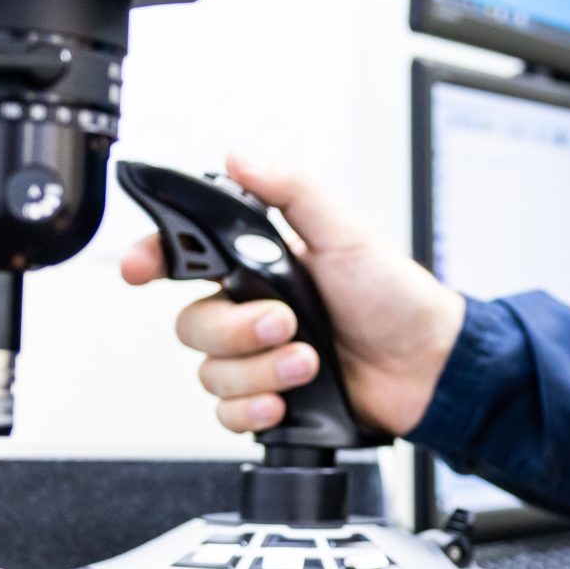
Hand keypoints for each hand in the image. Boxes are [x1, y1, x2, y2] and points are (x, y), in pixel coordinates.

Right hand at [120, 154, 466, 438]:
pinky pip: (228, 412)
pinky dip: (254, 407)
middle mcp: (252, 309)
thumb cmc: (395, 296)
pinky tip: (288, 399)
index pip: (183, 255)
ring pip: (210, 371)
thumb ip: (292, 192)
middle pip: (192, 323)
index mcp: (259, 262)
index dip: (151, 259)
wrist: (428, 366)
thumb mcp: (346, 233)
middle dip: (237, 328)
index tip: (141, 269)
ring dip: (259, 369)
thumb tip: (239, 156)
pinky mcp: (271, 398)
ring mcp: (260, 357)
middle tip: (287, 323)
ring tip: (309, 361)